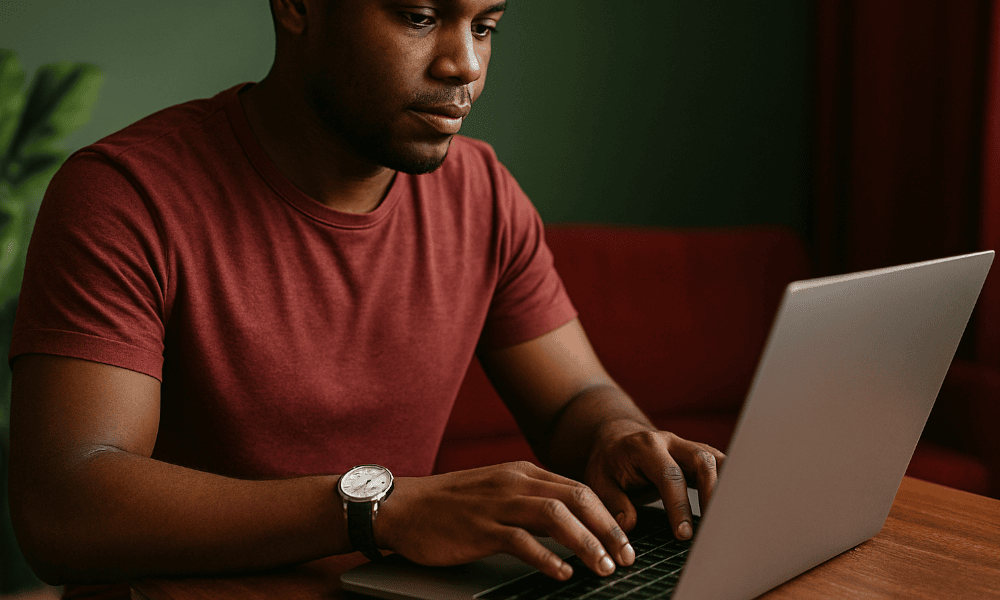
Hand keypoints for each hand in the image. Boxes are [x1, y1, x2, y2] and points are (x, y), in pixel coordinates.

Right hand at [375, 462, 634, 579]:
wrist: (403, 506)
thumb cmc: (451, 504)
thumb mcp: (498, 492)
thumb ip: (532, 501)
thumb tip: (572, 523)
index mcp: (522, 473)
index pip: (578, 488)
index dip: (608, 515)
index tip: (626, 540)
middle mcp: (514, 483)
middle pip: (576, 498)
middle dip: (607, 528)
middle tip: (626, 556)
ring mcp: (497, 503)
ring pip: (555, 516)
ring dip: (585, 542)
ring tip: (603, 566)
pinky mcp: (479, 527)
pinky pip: (521, 540)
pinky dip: (547, 558)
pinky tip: (562, 573)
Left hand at [584, 422, 725, 539]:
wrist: (617, 441)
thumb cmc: (609, 464)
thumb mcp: (599, 482)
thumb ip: (613, 502)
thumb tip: (629, 525)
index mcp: (645, 447)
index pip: (669, 475)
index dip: (678, 505)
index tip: (683, 534)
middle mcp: (670, 442)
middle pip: (702, 461)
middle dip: (711, 495)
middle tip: (713, 529)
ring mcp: (687, 446)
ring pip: (717, 460)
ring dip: (726, 488)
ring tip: (729, 520)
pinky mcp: (698, 455)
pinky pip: (721, 465)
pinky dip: (730, 484)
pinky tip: (733, 507)